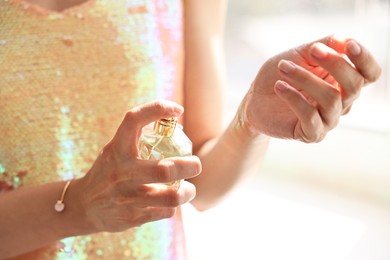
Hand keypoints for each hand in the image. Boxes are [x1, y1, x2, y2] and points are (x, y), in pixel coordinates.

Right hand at [75, 101, 200, 232]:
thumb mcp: (116, 149)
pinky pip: (165, 212)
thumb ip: (138, 138)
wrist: (82, 206)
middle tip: (196, 164)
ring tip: (189, 189)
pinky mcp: (131, 217)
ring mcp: (126, 197)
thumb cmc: (108, 171)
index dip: (157, 109)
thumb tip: (175, 124)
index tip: (177, 110)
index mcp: (116, 149)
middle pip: (165, 170)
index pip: (134, 120)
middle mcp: (121, 172)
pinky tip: (170, 203)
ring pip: (171, 197)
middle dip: (190, 166)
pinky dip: (172, 207)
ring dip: (187, 192)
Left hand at [240, 35, 380, 141]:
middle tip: (312, 50)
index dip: (364, 59)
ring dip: (306, 78)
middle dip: (335, 64)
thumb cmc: (280, 75)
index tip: (348, 44)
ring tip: (283, 67)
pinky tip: (279, 86)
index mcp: (343, 81)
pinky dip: (294, 98)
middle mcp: (342, 102)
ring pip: (331, 99)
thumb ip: (324, 46)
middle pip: (354, 85)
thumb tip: (343, 39)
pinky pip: (310, 116)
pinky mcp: (311, 133)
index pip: (369, 74)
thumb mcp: (301, 54)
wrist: (255, 99)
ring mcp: (328, 120)